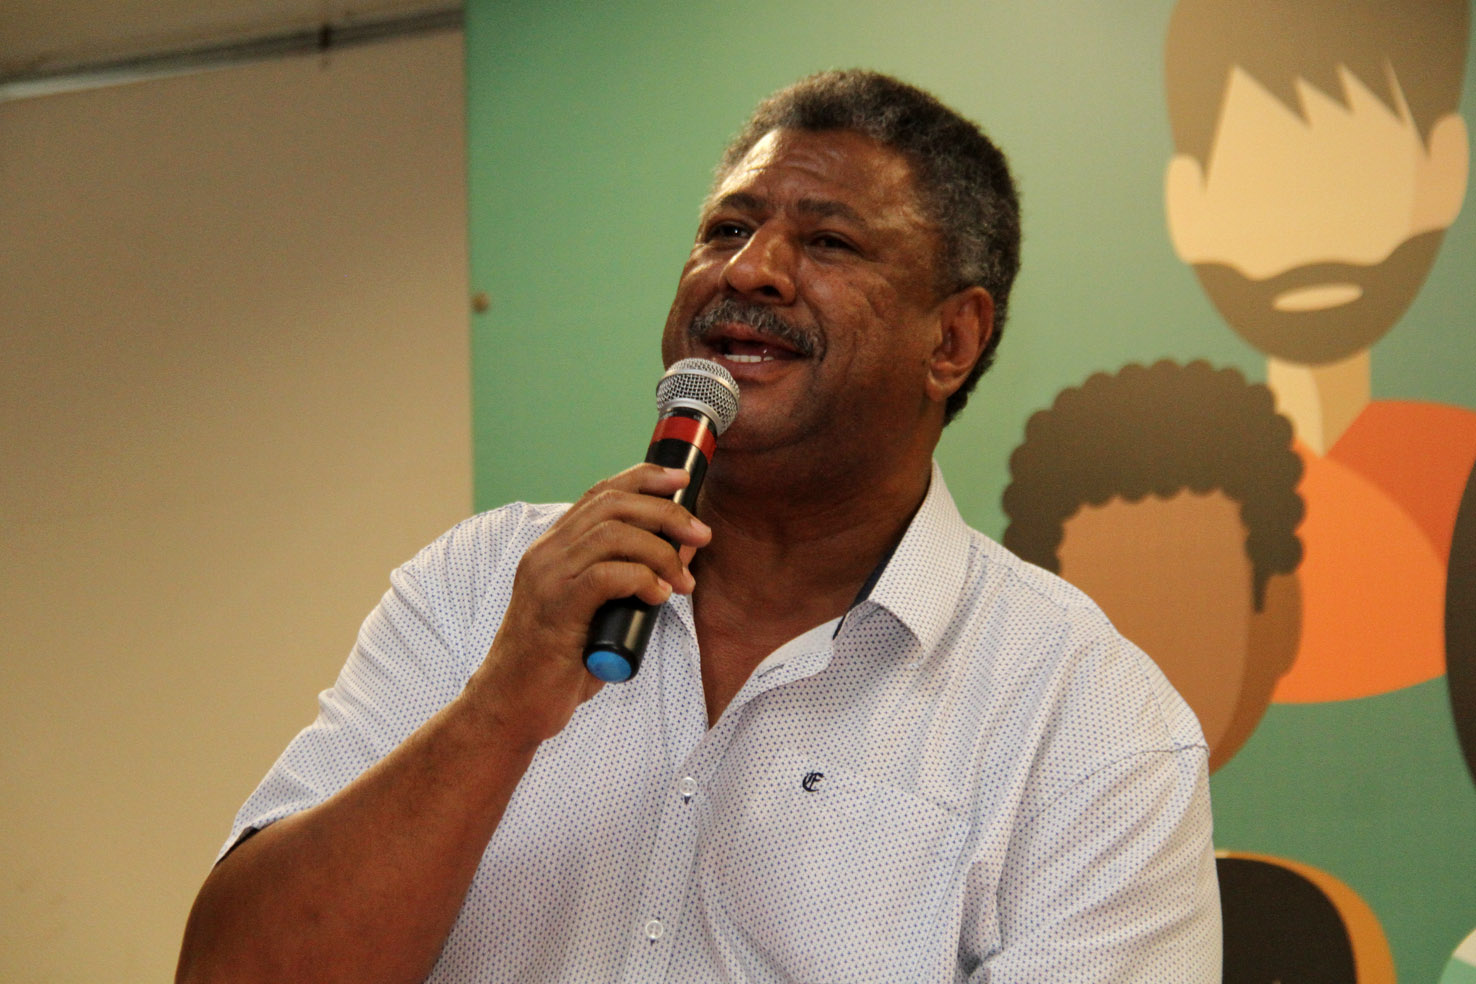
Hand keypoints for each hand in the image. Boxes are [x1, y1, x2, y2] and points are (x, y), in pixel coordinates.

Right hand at [465, 464, 711, 745]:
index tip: (682, 481)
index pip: (600, 493)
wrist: (511, 704)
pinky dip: (641, 579)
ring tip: (683, 581)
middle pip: (613, 505)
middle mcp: (546, 553)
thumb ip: (624, 581)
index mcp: (553, 547)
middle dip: (666, 513)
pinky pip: (606, 576)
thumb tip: (679, 556)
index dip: (645, 479)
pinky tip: (658, 596)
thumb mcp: (594, 610)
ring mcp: (547, 578)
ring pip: (613, 534)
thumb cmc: (558, 662)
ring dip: (661, 551)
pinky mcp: (555, 608)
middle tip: (701, 535)